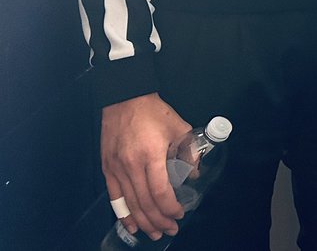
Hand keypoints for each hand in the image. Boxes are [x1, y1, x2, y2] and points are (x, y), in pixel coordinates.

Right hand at [101, 94, 190, 240]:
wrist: (125, 98)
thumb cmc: (154, 112)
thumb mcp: (179, 127)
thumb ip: (189, 151)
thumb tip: (194, 173)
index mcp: (151, 156)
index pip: (160, 192)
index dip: (170, 208)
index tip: (180, 214)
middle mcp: (131, 166)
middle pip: (145, 203)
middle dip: (159, 220)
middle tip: (171, 229)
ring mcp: (116, 169)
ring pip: (130, 204)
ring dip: (143, 222)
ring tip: (154, 233)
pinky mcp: (107, 169)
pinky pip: (115, 197)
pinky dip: (123, 213)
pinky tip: (131, 224)